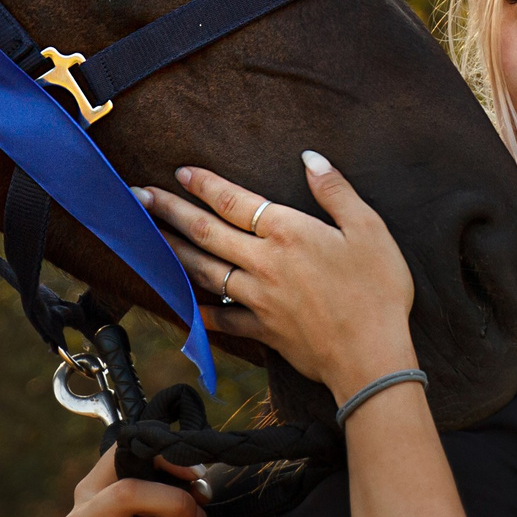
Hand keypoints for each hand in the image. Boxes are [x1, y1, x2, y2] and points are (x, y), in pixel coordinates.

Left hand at [133, 151, 418, 402]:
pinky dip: (200, 311)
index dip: (204, 184)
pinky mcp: (262, 330)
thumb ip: (336, 191)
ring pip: (204, 270)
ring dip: (173, 251)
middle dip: (169, 211)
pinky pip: (221, 318)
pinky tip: (184, 304)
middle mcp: (264, 262)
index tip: (180, 172)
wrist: (372, 358)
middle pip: (206, 231)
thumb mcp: (369, 230)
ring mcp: (258, 298)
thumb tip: (311, 158)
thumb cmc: (377, 291)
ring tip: (149, 237)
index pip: (234, 201)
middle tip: (138, 196)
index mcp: (288, 232)